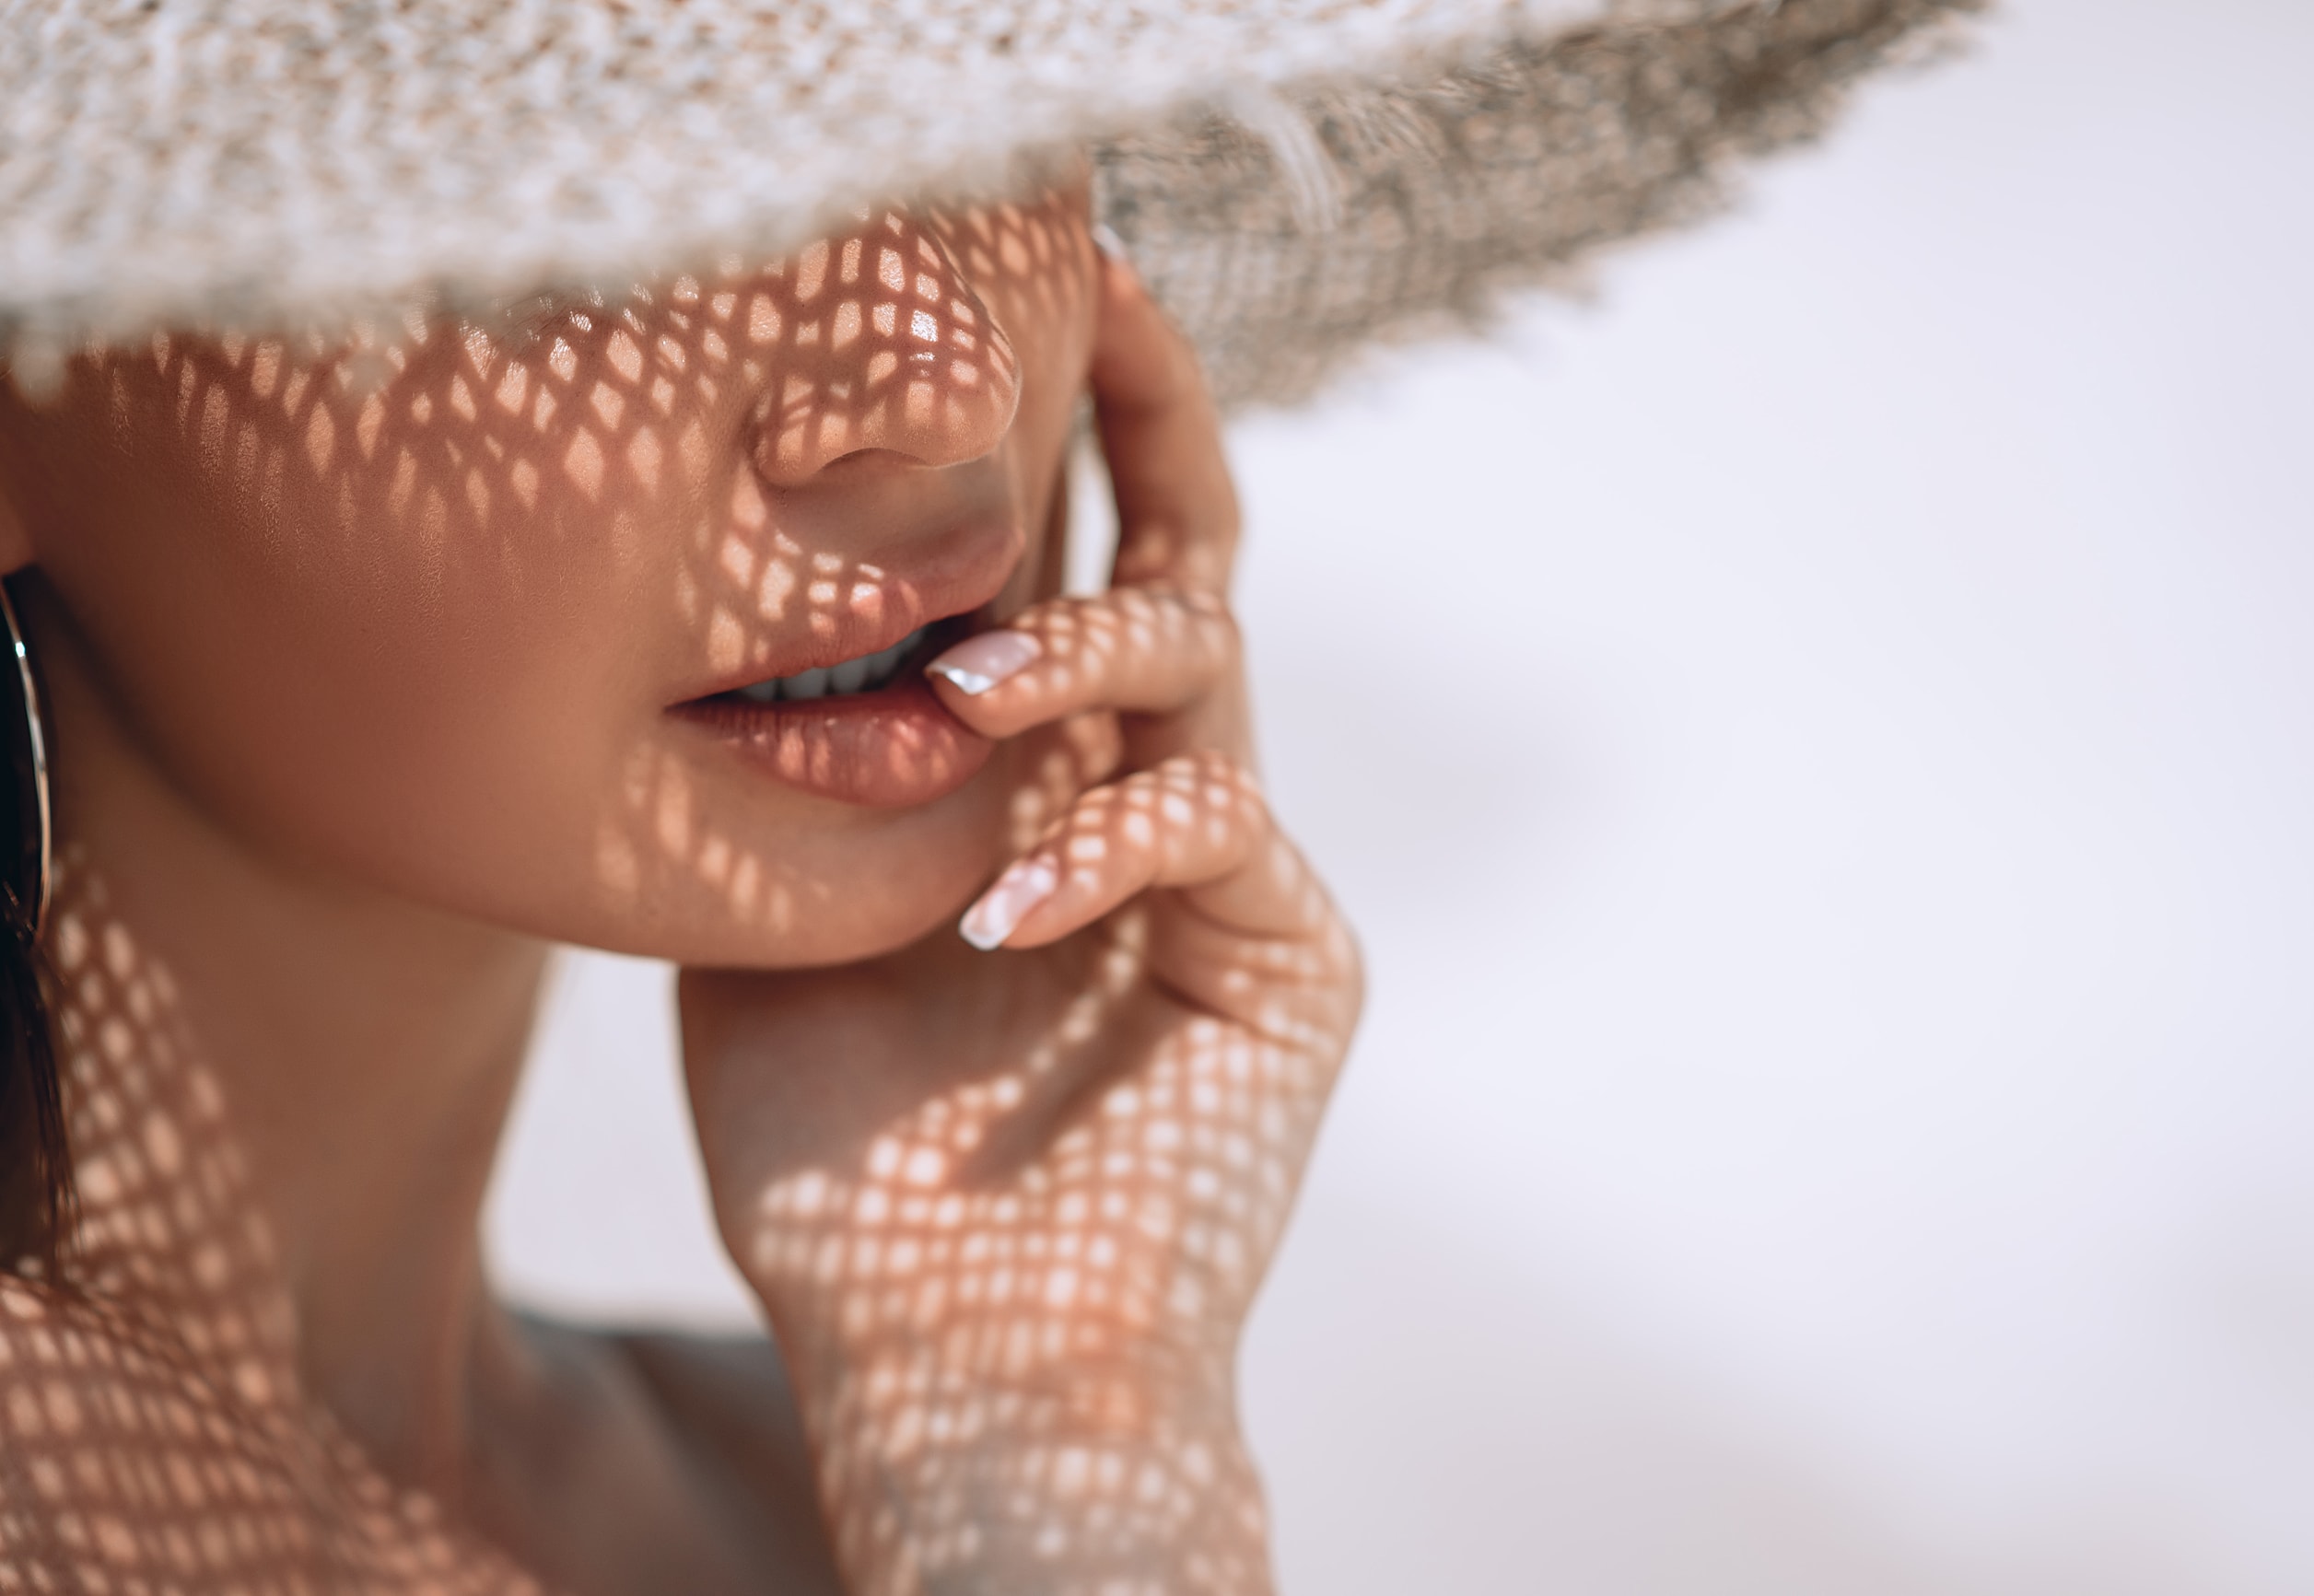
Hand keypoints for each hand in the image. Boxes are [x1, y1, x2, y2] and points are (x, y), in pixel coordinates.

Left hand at [679, 256, 1361, 1595]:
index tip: (1001, 299)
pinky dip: (1103, 840)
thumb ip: (784, 790)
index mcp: (1034, 781)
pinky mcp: (1293, 954)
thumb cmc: (848, 1179)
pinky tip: (998, 914)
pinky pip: (1217, 823)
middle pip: (1182, 548)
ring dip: (1080, 641)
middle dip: (1149, 405)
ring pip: (1203, 655)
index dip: (1043, 430)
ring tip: (960, 697)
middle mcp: (1144, 796)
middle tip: (1103, 290)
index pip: (1056, 566)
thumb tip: (724, 630)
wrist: (953, 1370)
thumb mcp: (764, 941)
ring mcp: (1227, 870)